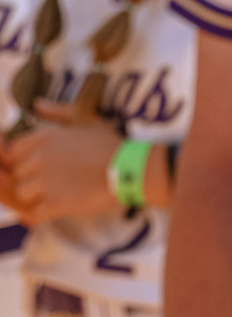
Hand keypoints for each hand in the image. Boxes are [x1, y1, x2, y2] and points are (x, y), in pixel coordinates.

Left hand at [4, 102, 122, 223]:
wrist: (132, 169)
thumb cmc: (111, 145)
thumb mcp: (87, 120)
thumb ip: (58, 111)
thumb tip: (37, 104)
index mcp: (43, 138)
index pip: (14, 152)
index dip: (26, 160)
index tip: (44, 164)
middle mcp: (39, 159)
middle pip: (18, 174)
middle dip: (33, 178)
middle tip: (58, 178)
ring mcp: (46, 182)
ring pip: (23, 194)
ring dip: (38, 196)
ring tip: (61, 192)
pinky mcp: (55, 204)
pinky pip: (35, 213)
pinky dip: (45, 212)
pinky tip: (61, 205)